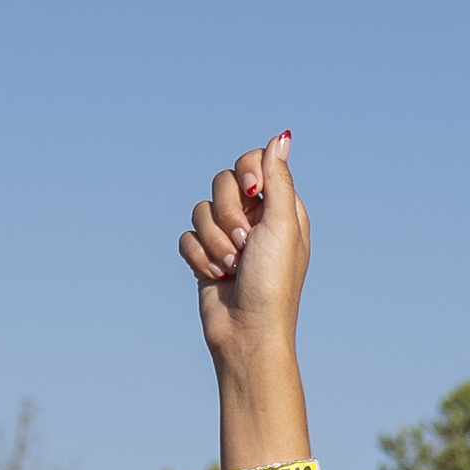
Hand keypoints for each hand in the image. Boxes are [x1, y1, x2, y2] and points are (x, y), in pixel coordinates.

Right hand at [180, 134, 306, 386]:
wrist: (246, 333)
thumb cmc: (273, 283)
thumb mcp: (282, 225)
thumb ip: (277, 179)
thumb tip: (280, 136)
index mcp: (280, 207)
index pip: (253, 162)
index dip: (246, 173)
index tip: (252, 192)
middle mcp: (254, 218)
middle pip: (223, 182)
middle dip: (228, 215)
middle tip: (244, 243)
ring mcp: (228, 237)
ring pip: (201, 210)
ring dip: (214, 242)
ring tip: (232, 267)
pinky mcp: (204, 255)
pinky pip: (186, 236)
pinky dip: (198, 257)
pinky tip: (216, 277)